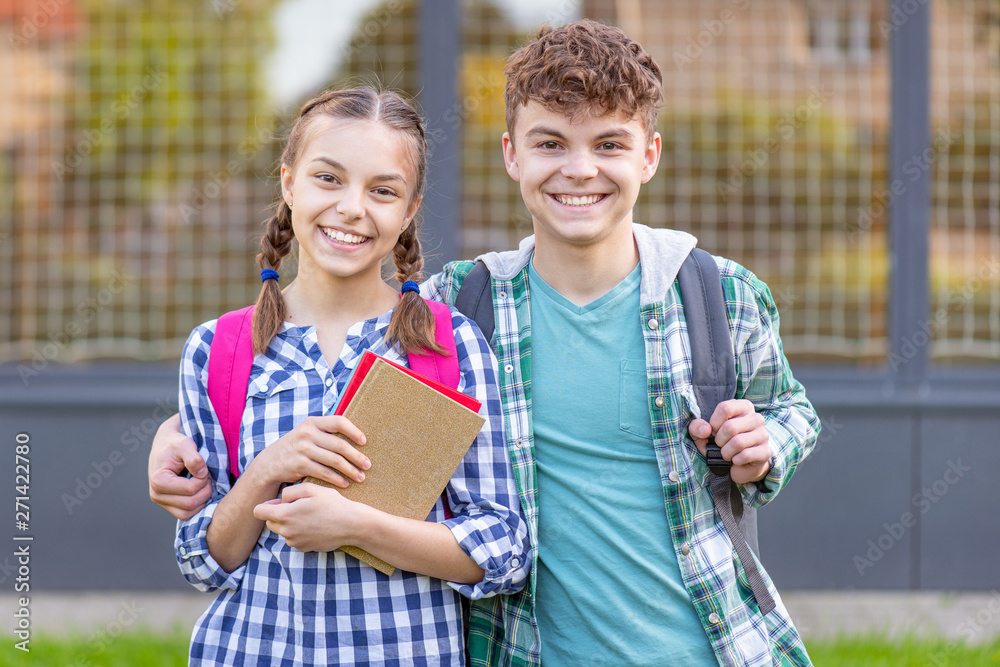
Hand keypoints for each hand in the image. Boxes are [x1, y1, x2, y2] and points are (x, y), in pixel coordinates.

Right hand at [148, 413, 211, 519]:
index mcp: (159, 481)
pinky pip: (186, 515)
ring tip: (203, 483)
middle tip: (206, 476)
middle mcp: (156, 495)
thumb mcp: (185, 444)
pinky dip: (197, 506)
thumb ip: (193, 458)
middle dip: (205, 490)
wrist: (166, 445)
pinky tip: (201, 491)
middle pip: (190, 504)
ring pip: (188, 513)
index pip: (190, 489)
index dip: (203, 479)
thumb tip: (202, 474)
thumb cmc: (175, 444)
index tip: (204, 467)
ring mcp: (162, 502)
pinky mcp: (169, 506)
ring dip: (202, 500)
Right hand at [247, 416, 369, 489]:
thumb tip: (356, 436)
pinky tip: (345, 483)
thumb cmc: (296, 448)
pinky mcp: (300, 465)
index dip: (354, 431)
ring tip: (360, 477)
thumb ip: (325, 432)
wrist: (269, 463)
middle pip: (340, 445)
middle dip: (357, 456)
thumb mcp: (307, 433)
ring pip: (334, 460)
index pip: (339, 422)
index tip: (364, 442)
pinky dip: (337, 479)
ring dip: (350, 470)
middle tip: (368, 465)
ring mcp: (303, 449)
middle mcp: (307, 433)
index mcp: (312, 422)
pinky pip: (324, 473)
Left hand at [253, 482, 368, 551]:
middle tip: (297, 506)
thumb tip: (279, 500)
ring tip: (310, 515)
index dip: (267, 505)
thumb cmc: (332, 503)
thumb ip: (289, 492)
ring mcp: (295, 542)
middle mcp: (286, 531)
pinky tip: (315, 525)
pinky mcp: (304, 548)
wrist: (351, 524)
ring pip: (283, 531)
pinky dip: (300, 532)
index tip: (278, 502)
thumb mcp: (310, 489)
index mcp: (285, 515)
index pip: (259, 512)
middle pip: (270, 522)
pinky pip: (294, 539)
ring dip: (290, 524)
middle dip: (278, 514)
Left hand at [688, 399, 771, 484]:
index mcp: (743, 407)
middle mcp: (756, 418)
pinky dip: (735, 460)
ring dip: (726, 452)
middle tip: (720, 445)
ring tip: (727, 453)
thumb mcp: (703, 434)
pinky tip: (736, 460)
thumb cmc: (721, 444)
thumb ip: (697, 427)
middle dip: (719, 440)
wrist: (738, 465)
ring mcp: (763, 435)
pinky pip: (745, 455)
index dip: (714, 423)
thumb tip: (705, 430)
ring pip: (738, 442)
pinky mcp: (765, 452)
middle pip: (730, 427)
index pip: (725, 408)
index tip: (714, 431)